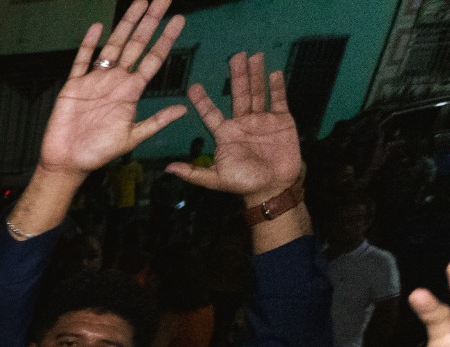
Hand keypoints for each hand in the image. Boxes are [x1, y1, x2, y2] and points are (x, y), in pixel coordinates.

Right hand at [38, 0, 186, 176]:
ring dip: (126, 24)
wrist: (68, 163)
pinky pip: (82, 60)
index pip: (152, 59)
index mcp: (130, 92)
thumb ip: (156, 122)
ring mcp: (94, 81)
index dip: (165, 39)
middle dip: (149, 21)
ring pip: (113, 46)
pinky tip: (97, 27)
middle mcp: (115, 81)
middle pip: (136, 44)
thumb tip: (183, 109)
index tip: (179, 19)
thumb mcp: (132, 139)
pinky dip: (88, 44)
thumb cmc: (99, 154)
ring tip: (140, 3)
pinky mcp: (74, 85)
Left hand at [165, 53, 301, 201]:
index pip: (211, 113)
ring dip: (255, 74)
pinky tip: (273, 72)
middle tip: (235, 55)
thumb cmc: (244, 184)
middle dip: (237, 75)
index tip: (193, 86)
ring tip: (253, 55)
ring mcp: (262, 120)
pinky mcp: (282, 121)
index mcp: (225, 134)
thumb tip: (168, 169)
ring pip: (258, 92)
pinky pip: (278, 100)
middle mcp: (242, 123)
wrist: (273, 188)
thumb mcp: (215, 179)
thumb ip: (194, 172)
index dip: (202, 100)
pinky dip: (277, 86)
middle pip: (239, 94)